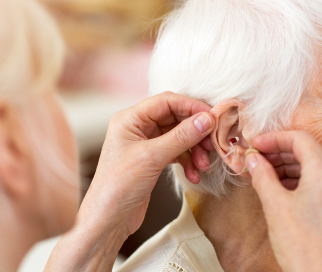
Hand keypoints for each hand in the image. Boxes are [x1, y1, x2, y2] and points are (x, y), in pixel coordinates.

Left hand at [46, 92, 214, 271]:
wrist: (107, 221)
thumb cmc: (118, 187)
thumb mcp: (152, 158)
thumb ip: (181, 136)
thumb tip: (207, 119)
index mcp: (130, 119)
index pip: (167, 101)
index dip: (192, 107)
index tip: (213, 117)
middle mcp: (137, 127)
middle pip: (176, 118)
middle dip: (196, 132)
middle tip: (211, 144)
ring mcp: (145, 144)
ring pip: (179, 136)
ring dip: (194, 149)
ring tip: (203, 165)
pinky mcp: (152, 160)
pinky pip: (177, 152)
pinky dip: (188, 161)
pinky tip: (194, 175)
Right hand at [246, 131, 321, 271]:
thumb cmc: (301, 246)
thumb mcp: (274, 205)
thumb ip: (262, 175)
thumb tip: (252, 158)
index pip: (300, 138)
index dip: (274, 138)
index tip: (255, 144)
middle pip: (309, 148)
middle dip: (281, 149)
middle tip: (257, 157)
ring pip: (316, 164)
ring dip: (290, 163)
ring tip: (265, 171)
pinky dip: (301, 177)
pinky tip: (281, 186)